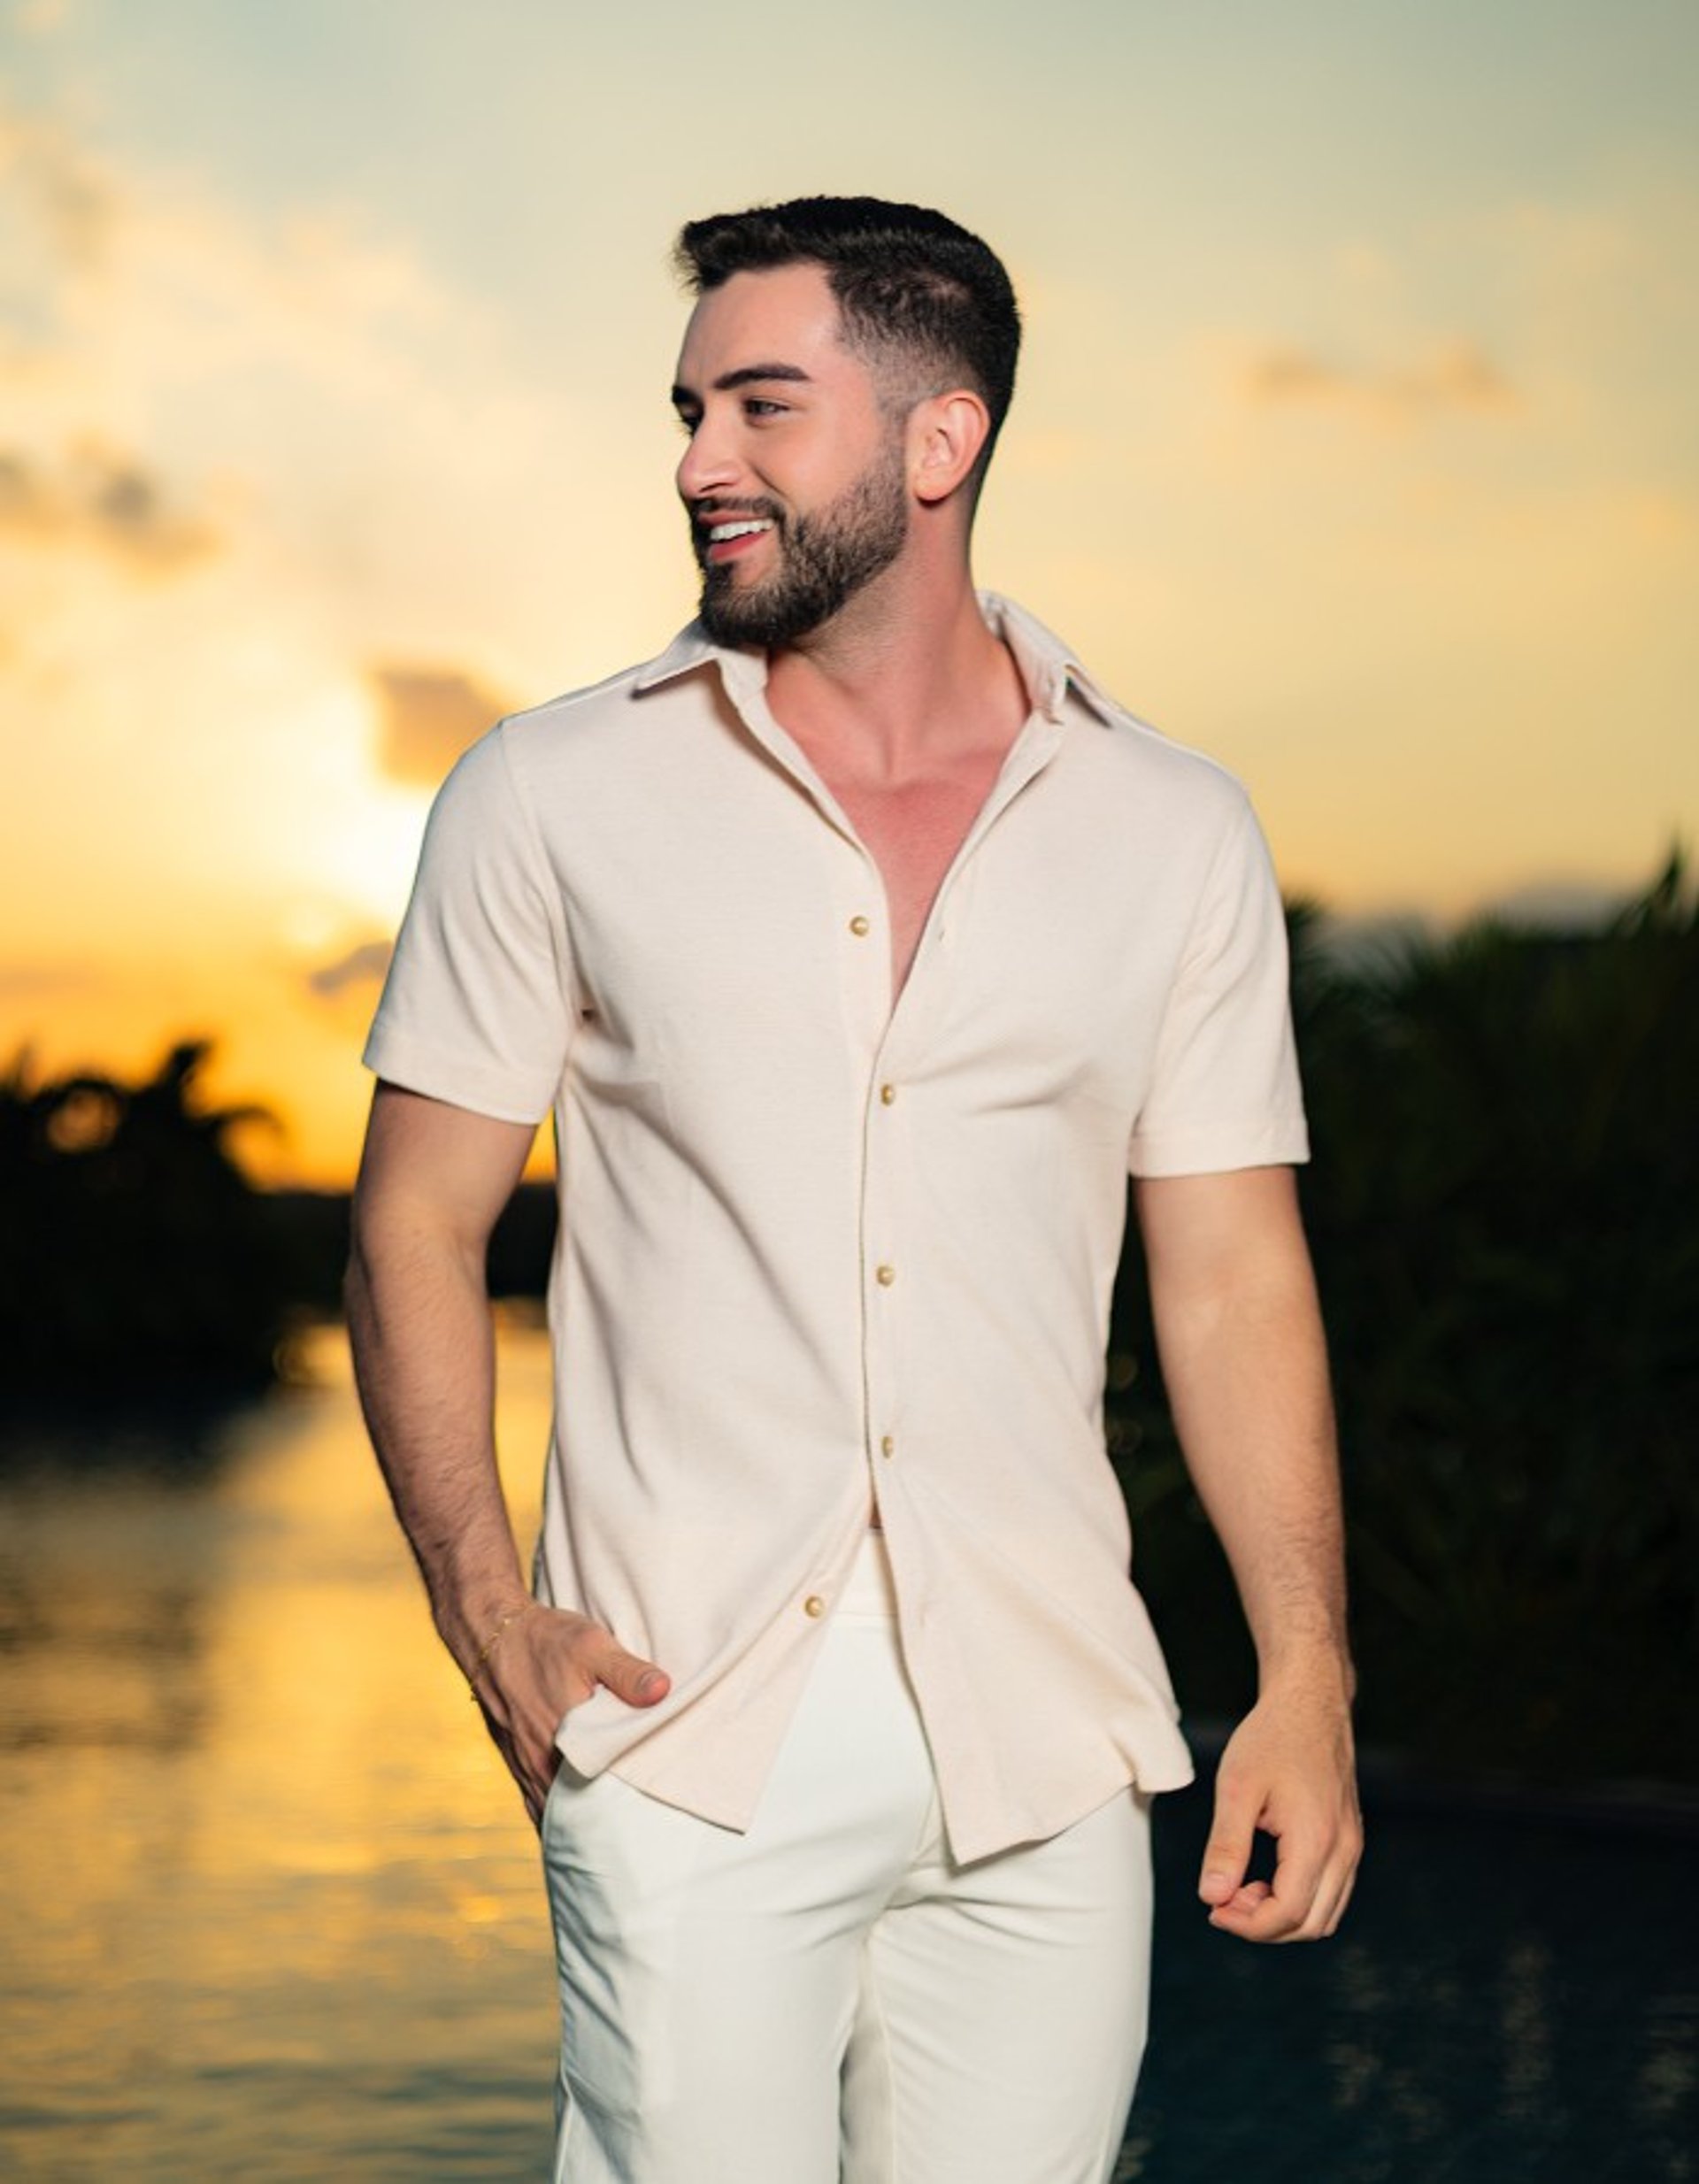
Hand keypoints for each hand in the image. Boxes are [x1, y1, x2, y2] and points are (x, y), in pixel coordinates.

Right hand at [471, 1606, 669, 1826]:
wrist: (494, 1635)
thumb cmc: (546, 1640)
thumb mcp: (593, 1646)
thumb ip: (628, 1673)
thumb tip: (663, 1692)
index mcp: (566, 1740)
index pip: (602, 1793)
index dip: (627, 1805)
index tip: (652, 1810)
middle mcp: (540, 1762)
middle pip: (578, 1810)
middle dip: (605, 1820)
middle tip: (637, 1828)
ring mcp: (524, 1766)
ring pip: (554, 1810)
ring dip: (579, 1819)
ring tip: (611, 1827)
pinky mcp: (516, 1761)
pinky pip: (536, 1801)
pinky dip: (554, 1813)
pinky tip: (574, 1817)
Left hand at [1197, 1678, 1361, 1941]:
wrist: (1309, 1701)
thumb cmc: (1271, 1738)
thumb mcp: (1236, 1788)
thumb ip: (1226, 1847)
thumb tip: (1212, 1897)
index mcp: (1316, 1840)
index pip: (1287, 1915)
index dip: (1246, 1924)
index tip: (1213, 1908)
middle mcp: (1344, 1850)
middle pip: (1309, 1925)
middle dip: (1262, 1925)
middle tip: (1223, 1899)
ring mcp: (1352, 1846)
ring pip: (1324, 1915)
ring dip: (1283, 1917)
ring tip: (1242, 1887)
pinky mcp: (1350, 1839)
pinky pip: (1332, 1892)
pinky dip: (1300, 1900)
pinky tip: (1266, 1877)